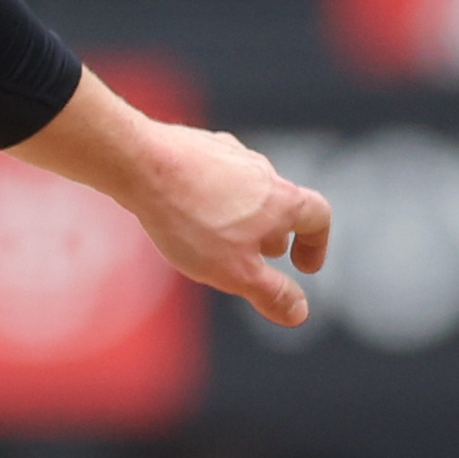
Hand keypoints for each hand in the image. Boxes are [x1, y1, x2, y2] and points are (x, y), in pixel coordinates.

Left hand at [11, 72, 331, 327]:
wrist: (139, 162)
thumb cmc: (191, 219)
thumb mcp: (235, 272)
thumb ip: (270, 294)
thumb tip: (299, 313)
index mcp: (281, 198)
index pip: (319, 216)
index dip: (317, 244)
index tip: (303, 266)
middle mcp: (260, 169)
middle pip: (281, 201)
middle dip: (275, 232)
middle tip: (264, 255)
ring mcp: (226, 152)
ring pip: (246, 187)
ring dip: (244, 214)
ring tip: (223, 235)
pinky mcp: (193, 144)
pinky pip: (212, 174)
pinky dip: (212, 195)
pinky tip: (187, 209)